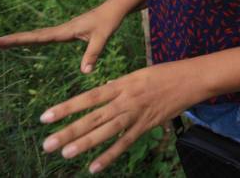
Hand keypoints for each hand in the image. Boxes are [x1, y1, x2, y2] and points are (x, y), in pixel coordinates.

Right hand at [0, 3, 124, 73]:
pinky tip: (23, 43)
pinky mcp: (66, 33)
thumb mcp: (102, 37)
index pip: (34, 37)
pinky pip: (43, 37)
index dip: (14, 40)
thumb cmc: (109, 21)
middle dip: (7, 40)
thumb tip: (85, 72)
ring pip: (34, 36)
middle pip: (28, 36)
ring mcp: (61, 31)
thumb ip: (93, 53)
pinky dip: (30, 39)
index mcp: (63, 31)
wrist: (114, 9)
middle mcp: (58, 30)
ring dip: (16, 39)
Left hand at [39, 62, 198, 173]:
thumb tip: (104, 91)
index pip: (88, 97)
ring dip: (86, 143)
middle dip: (69, 130)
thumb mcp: (140, 74)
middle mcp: (126, 99)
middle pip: (93, 117)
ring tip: (65, 153)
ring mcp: (137, 113)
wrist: (194, 78)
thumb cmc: (168, 73)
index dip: (66, 107)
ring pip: (107, 130)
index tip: (45, 117)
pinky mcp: (149, 124)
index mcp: (122, 83)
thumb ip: (120, 85)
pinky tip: (95, 166)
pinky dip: (111, 155)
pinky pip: (126, 142)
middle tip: (47, 144)